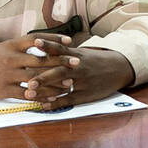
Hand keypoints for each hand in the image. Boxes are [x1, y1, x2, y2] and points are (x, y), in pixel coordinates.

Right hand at [0, 36, 76, 102]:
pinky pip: (27, 94)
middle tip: (78, 63)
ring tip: (70, 84)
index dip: (54, 40)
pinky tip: (52, 99)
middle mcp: (11, 58)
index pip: (36, 39)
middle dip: (61, 61)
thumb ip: (20, 47)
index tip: (69, 42)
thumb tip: (40, 43)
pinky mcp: (4, 89)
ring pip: (37, 78)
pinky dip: (41, 97)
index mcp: (10, 45)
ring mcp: (8, 74)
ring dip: (55, 82)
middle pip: (41, 59)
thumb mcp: (2, 49)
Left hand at [18, 35, 135, 110]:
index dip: (48, 45)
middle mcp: (78, 67)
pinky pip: (69, 99)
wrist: (118, 68)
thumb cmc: (93, 60)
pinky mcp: (86, 94)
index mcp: (75, 55)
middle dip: (43, 77)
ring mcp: (82, 81)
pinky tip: (44, 105)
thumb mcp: (79, 52)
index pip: (60, 48)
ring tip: (29, 95)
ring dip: (45, 92)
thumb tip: (37, 44)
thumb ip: (60, 51)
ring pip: (62, 87)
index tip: (35, 42)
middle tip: (28, 83)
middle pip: (59, 71)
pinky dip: (56, 103)